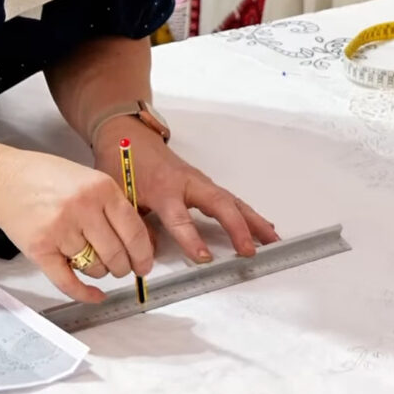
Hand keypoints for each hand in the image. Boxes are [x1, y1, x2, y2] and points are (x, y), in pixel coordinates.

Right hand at [0, 147, 154, 302]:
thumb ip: (110, 205)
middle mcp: (83, 207)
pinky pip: (69, 282)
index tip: (144, 265)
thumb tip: (137, 243)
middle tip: (120, 268)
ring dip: (97, 272)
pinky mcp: (40, 249)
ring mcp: (60, 229)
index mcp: (100, 187)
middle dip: (122, 268)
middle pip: (117, 254)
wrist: (1, 179)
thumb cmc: (44, 177)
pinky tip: (96, 295)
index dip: (143, 255)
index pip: (134, 231)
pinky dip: (85, 294)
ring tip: (88, 258)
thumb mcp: (86, 177)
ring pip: (94, 269)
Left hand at [93, 117, 278, 263]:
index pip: (179, 218)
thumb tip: (147, 255)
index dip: (192, 239)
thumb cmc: (123, 164)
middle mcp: (186, 183)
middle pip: (218, 203)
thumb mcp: (120, 195)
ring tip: (273, 242)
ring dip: (253, 221)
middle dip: (237, 227)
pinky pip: (231, 200)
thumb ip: (134, 226)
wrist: (128, 135)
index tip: (205, 258)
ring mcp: (199, 182)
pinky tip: (266, 228)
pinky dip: (249, 214)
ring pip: (231, 201)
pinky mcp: (205, 184)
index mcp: (162, 187)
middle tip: (250, 251)